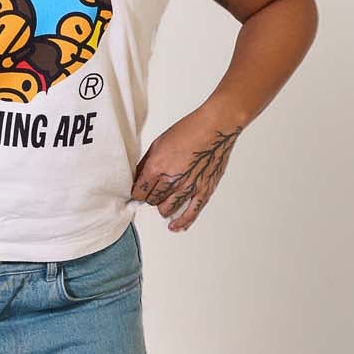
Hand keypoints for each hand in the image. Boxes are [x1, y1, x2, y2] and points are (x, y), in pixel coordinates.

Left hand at [130, 108, 243, 230]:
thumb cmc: (190, 130)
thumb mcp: (159, 143)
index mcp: (157, 166)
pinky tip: (175, 226)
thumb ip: (147, 162)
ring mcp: (188, 187)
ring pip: (167, 209)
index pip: (139, 191)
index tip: (139, 191)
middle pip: (152, 200)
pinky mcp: (203, 191)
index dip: (137, 192)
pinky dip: (181, 222)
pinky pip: (190, 214)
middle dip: (150, 197)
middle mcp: (171, 180)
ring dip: (163, 206)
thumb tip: (138, 176)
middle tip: (153, 191)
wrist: (215, 127)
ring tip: (164, 201)